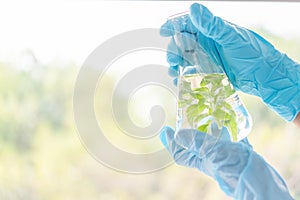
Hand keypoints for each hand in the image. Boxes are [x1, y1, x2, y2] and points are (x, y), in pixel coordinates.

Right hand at [160, 3, 299, 121]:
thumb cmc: (251, 52)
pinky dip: (184, 75)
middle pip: (183, 42)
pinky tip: (180, 81)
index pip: (188, 23)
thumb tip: (193, 8)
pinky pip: (192, 71)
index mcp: (211, 30)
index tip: (164, 32)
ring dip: (177, 64)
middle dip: (174, 49)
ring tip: (174, 72)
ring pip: (185, 57)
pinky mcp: (209, 70)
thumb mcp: (231, 37)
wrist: (264, 75)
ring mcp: (208, 56)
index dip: (174, 25)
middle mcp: (207, 42)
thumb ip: (212, 25)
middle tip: (172, 60)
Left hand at [160, 126, 292, 198]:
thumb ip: (197, 142)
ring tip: (207, 114)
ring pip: (213, 139)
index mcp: (201, 159)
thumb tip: (177, 134)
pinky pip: (231, 137)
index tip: (165, 129)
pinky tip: (229, 118)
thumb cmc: (234, 167)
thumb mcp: (212, 152)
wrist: (259, 178)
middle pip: (195, 143)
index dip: (171, 142)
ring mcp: (225, 154)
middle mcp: (211, 156)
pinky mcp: (238, 151)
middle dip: (189, 131)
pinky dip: (229, 128)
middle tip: (187, 116)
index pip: (180, 153)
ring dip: (209, 127)